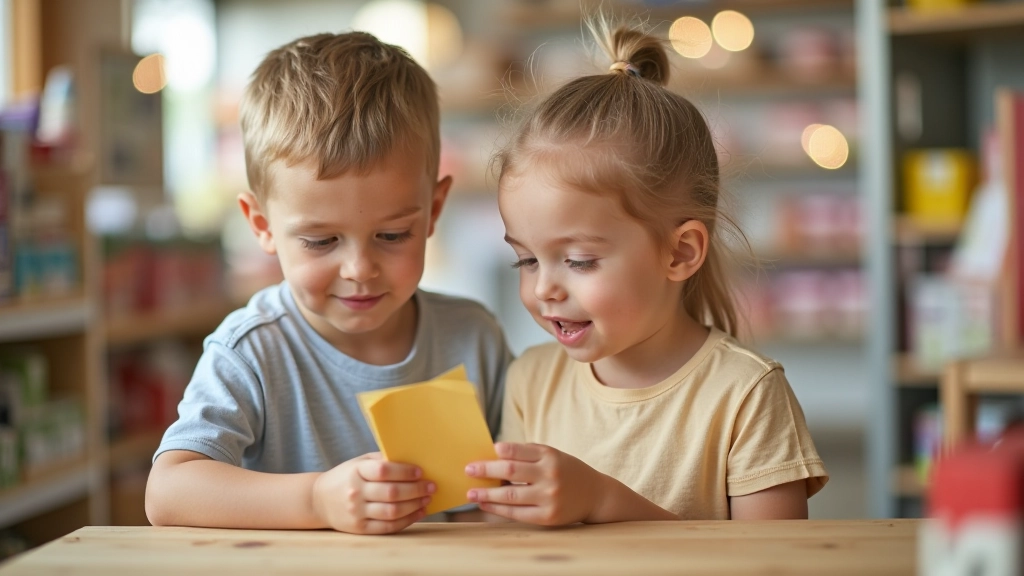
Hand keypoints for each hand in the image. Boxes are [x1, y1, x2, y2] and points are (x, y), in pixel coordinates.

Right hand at [312, 452, 434, 533]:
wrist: (318, 500)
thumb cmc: (346, 477)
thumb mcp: (359, 462)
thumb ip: (382, 460)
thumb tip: (413, 459)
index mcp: (356, 471)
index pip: (384, 471)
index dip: (404, 472)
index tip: (421, 472)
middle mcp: (355, 492)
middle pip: (392, 493)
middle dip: (416, 490)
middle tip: (431, 486)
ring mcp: (357, 512)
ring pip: (392, 511)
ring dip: (414, 505)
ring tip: (427, 499)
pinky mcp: (359, 528)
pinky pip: (388, 527)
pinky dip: (407, 520)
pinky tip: (418, 512)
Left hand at [464, 442, 606, 525]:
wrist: (595, 495)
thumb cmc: (567, 471)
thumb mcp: (553, 455)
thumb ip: (528, 453)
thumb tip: (495, 454)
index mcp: (550, 456)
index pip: (518, 451)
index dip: (499, 451)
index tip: (485, 452)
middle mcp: (550, 475)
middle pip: (510, 470)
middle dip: (486, 470)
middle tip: (468, 470)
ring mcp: (549, 497)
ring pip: (510, 495)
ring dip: (487, 494)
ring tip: (471, 493)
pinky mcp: (548, 516)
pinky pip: (517, 513)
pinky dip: (499, 509)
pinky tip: (487, 505)